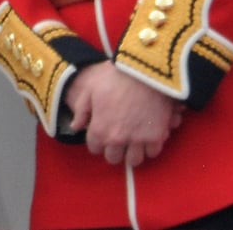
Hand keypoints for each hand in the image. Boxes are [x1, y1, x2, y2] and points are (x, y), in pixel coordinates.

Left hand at [66, 61, 183, 166]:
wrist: (143, 71)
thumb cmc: (114, 76)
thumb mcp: (90, 88)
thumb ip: (82, 110)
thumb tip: (75, 126)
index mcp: (100, 129)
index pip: (94, 148)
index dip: (96, 141)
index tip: (101, 133)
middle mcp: (118, 139)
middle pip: (113, 158)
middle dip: (113, 150)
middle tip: (116, 138)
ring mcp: (138, 140)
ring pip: (133, 160)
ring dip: (131, 152)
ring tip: (131, 141)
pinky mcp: (156, 136)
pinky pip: (152, 152)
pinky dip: (149, 147)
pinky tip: (146, 137)